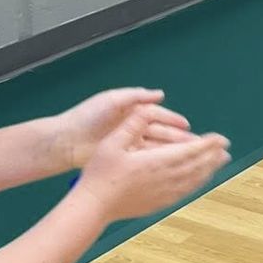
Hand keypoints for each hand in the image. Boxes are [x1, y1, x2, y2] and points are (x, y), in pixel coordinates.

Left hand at [53, 89, 191, 169]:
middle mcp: (132, 126)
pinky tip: (170, 168)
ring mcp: (128, 142)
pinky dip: (158, 161)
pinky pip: (145, 158)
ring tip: (188, 159)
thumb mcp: (111, 101)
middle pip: (160, 132)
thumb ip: (135, 96)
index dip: (173, 121)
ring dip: (171, 152)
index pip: (158, 115)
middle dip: (178, 139)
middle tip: (196, 146)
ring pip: (156, 147)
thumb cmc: (87, 117)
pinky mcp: (123, 156)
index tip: (188, 127)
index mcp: (131, 110)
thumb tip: (159, 94)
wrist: (66, 141)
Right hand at [77, 106, 229, 220]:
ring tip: (220, 162)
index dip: (208, 144)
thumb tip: (148, 108)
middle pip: (197, 166)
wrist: (94, 205)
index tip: (221, 138)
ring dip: (209, 170)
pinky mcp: (159, 204)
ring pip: (194, 181)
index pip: (190, 151)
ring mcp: (163, 194)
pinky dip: (197, 184)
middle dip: (213, 156)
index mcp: (156, 162)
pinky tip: (199, 181)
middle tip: (226, 148)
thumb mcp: (112, 142)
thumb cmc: (100, 173)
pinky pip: (185, 193)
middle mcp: (164, 179)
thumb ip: (132, 124)